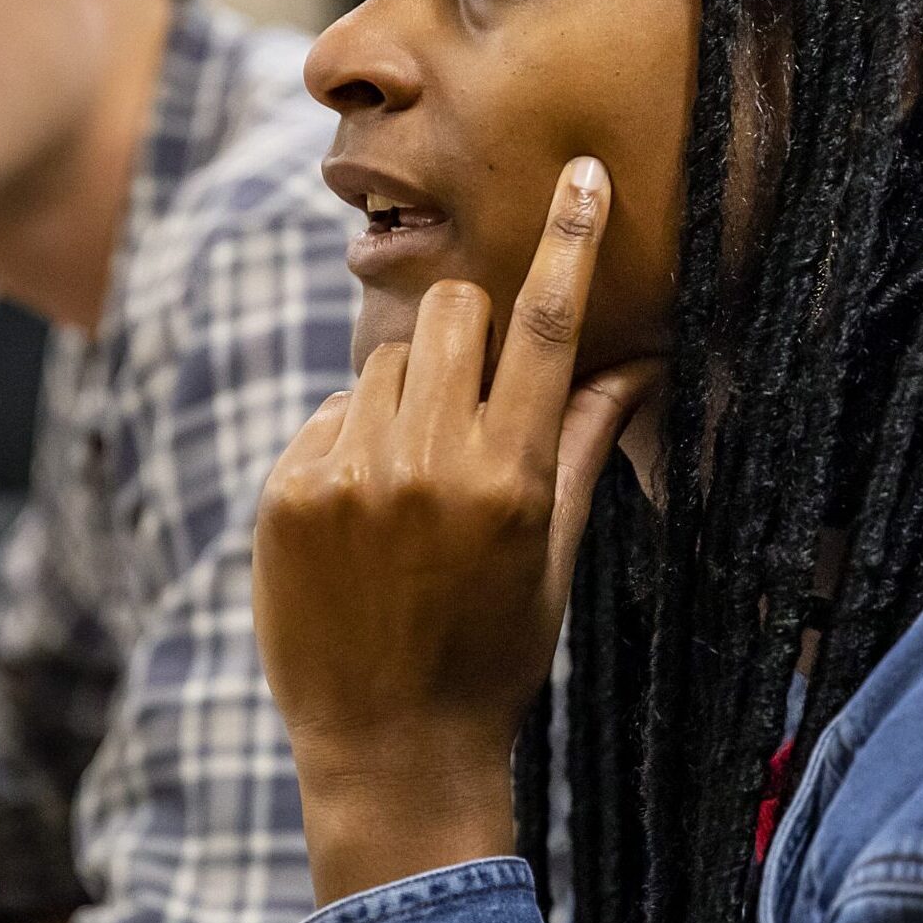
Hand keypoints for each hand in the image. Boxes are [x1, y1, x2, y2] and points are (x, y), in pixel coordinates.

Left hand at [254, 159, 661, 903]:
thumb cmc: (491, 655)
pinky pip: (325, 413)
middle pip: (449, 313)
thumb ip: (586, 447)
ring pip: (380, 361)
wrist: (388, 747)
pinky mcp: (286, 492)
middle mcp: (427, 462)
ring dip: (403, 394)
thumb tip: (635, 362)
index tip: (581, 176)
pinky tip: (358, 514)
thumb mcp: (553, 558)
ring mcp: (348, 475)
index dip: (569, 244)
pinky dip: (347, 440)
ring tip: (409, 483)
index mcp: (511, 476)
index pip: (545, 329)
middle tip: (468, 399)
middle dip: (464, 334)